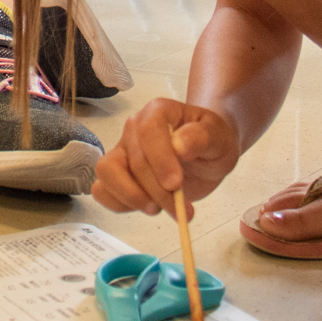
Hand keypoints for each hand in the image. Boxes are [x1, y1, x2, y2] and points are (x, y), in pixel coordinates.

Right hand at [92, 97, 242, 217]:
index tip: (175, 184)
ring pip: (107, 172)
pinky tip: (146, 207)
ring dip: (131, 197)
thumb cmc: (211, 141)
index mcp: (158, 112)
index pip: (148, 130)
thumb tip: (179, 146)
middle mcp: (134, 128)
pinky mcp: (117, 175)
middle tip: (181, 208)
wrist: (206, 154)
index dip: (159, 159)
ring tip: (157, 209)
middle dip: (157, 190)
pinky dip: (119, 204)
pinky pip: (102, 190)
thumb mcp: (218, 137)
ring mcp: (122, 151)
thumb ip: (201, 138)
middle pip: (134, 160)